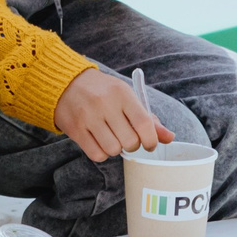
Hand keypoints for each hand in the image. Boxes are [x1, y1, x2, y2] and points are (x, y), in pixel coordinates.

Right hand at [52, 66, 173, 162]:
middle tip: (128, 138)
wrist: (67, 83)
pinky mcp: (75, 129)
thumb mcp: (126, 97)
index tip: (149, 144)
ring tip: (112, 138)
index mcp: (122, 93)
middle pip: (130, 142)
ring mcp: (88, 117)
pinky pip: (97, 154)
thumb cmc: (103, 91)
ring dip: (116, 149)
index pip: (144, 124)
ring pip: (113, 150)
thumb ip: (148, 118)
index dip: (151, 140)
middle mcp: (105, 104)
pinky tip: (100, 141)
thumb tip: (169, 137)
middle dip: (133, 145)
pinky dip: (102, 153)